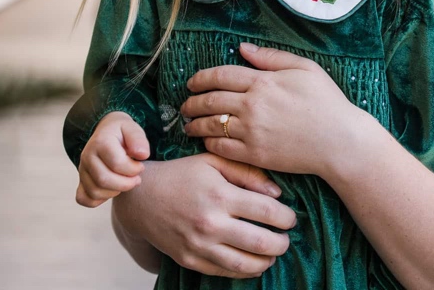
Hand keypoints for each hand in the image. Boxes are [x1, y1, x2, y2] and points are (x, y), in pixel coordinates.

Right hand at [76, 111, 148, 207]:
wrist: (106, 131)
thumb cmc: (122, 132)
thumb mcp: (132, 128)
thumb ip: (138, 139)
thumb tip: (142, 154)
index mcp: (100, 142)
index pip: (116, 163)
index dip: (133, 169)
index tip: (141, 166)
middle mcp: (87, 156)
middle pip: (103, 180)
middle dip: (126, 184)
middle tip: (136, 179)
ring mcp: (82, 170)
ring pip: (95, 192)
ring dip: (115, 192)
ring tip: (126, 182)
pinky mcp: (81, 181)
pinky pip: (84, 198)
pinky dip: (99, 200)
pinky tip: (112, 190)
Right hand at [113, 153, 295, 277]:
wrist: (142, 198)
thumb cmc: (182, 174)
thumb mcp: (213, 161)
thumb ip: (247, 172)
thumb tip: (277, 194)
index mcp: (220, 195)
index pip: (267, 212)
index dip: (286, 218)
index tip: (291, 218)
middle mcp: (210, 223)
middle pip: (261, 242)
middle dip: (282, 243)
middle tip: (286, 238)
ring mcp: (199, 245)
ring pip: (245, 264)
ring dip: (266, 261)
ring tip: (273, 252)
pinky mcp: (190, 260)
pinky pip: (225, 272)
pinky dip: (245, 271)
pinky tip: (254, 262)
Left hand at [181, 43, 371, 177]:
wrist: (340, 141)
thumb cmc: (327, 102)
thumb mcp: (305, 69)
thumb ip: (272, 57)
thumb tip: (243, 48)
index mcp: (263, 82)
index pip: (220, 76)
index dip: (201, 78)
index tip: (192, 83)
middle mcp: (253, 106)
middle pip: (210, 101)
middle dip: (192, 102)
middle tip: (185, 104)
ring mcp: (252, 132)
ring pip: (211, 125)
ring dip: (194, 124)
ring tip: (188, 124)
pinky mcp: (255, 155)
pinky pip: (221, 148)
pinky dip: (209, 143)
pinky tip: (207, 140)